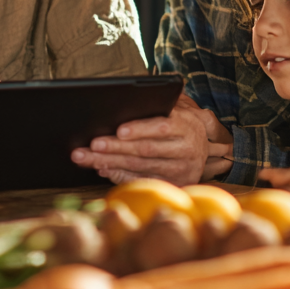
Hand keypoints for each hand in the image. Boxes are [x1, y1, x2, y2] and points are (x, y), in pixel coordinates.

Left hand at [70, 98, 230, 185]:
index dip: (139, 129)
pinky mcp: (173, 184)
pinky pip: (142, 181)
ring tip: (87, 158)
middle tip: (91, 145)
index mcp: (186, 126)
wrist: (202, 147)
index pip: (160, 127)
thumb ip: (153, 106)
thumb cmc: (177, 123)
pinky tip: (102, 169)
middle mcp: (187, 149)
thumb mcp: (173, 110)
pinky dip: (120, 175)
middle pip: (145, 150)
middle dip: (114, 147)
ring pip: (139, 167)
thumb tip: (119, 104)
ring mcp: (181, 170)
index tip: (118, 131)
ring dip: (110, 162)